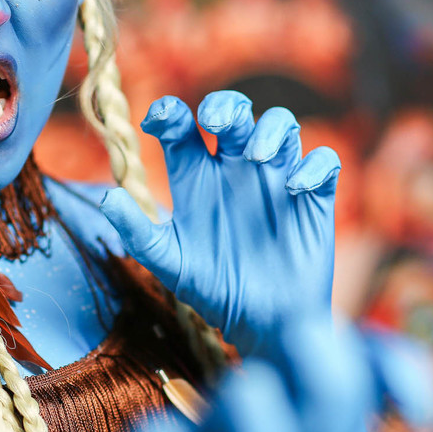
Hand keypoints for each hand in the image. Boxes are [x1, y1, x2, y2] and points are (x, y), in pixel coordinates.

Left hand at [101, 92, 340, 355]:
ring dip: (271, 129)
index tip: (159, 120)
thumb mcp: (169, 263)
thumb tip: (108, 198)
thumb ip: (138, 232)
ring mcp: (275, 179)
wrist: (262, 325)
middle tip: (214, 123)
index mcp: (195, 177)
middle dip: (225, 105)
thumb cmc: (212, 290)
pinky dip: (313, 166)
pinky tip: (295, 189)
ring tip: (257, 157)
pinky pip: (324, 162)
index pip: (181, 128)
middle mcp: (234, 169)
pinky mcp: (313, 197)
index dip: (169, 113)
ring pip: (281, 124)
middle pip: (233, 112)